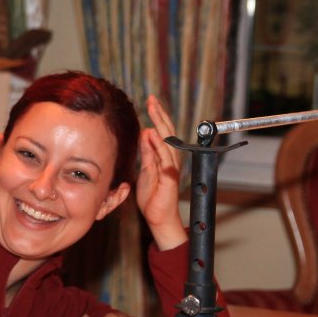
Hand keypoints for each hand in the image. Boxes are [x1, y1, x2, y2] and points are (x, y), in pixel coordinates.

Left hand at [134, 95, 188, 249]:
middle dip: (160, 114)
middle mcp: (171, 159)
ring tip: (153, 110)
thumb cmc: (152, 195)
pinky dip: (159, 146)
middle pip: (168, 132)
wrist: (158, 216)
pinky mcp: (169, 178)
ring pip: (168, 142)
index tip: (151, 101)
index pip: (163, 132)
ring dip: (160, 125)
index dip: (157, 116)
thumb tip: (146, 132)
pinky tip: (153, 135)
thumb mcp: (145, 169)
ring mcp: (172, 168)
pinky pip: (165, 159)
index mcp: (165, 156)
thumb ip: (146, 152)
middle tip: (152, 99)